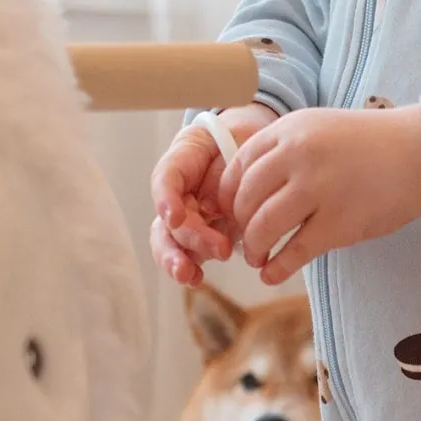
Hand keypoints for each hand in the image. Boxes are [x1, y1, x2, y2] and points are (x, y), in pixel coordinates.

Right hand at [148, 104, 275, 284]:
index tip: (175, 216)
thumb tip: (215, 206)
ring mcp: (187, 217)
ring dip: (177, 259)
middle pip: (170, 218)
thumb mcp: (238, 141)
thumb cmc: (242, 141)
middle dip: (186, 238)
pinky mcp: (201, 235)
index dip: (167, 198)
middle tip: (217, 249)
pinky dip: (189, 268)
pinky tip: (194, 279)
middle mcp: (180, 192)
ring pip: (170, 240)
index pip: (167, 178)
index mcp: (183, 163)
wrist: (253, 149)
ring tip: (190, 275)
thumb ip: (225, 169)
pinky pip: (188, 253)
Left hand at [218, 105, 420, 286]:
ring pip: (263, 226)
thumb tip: (248, 190)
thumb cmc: (371, 145)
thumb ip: (285, 150)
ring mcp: (318, 189)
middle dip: (239, 225)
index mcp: (290, 130)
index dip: (227, 195)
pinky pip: (295, 251)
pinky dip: (277, 267)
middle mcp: (298, 155)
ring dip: (254, 248)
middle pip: (246, 198)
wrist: (420, 152)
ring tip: (257, 258)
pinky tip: (272, 274)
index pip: (239, 165)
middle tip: (246, 240)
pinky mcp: (339, 223)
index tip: (231, 212)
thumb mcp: (320, 129)